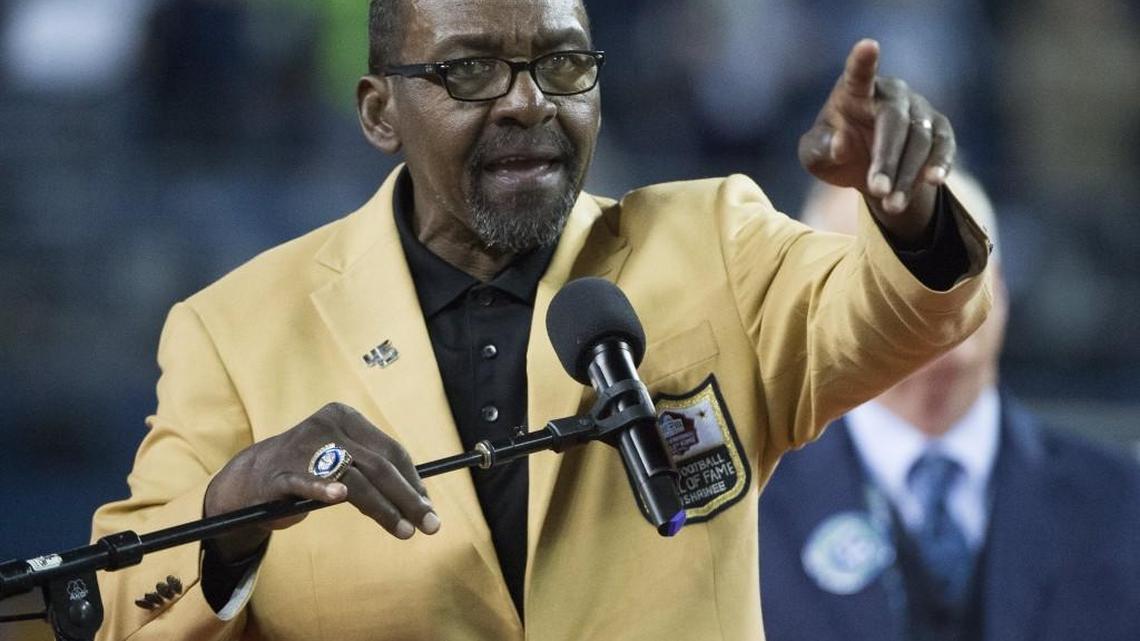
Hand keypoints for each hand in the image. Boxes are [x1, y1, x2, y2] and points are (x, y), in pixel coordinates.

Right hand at [204, 402, 438, 561]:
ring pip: (353, 479)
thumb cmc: (309, 468)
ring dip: (383, 508)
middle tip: (430, 524)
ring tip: (405, 530)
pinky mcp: (282, 474)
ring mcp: (303, 449)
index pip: (390, 450)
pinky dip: (323, 489)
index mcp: (345, 417)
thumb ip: (374, 469)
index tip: (428, 505)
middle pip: (378, 466)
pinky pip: (307, 483)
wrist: (252, 478)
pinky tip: (339, 497)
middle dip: (408, 498)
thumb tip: (420, 496)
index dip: (413, 480)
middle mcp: (326, 427)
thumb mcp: (342, 458)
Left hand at [799, 39, 956, 243]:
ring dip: (908, 174)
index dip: (863, 60)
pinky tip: (934, 182)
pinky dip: (941, 163)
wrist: (864, 168)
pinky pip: (944, 145)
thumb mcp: (816, 155)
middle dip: (887, 159)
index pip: (859, 72)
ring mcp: (919, 109)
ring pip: (921, 139)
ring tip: (892, 204)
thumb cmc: (834, 151)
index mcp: (855, 90)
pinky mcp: (939, 129)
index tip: (867, 46)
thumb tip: (841, 142)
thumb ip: (822, 148)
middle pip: (895, 122)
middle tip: (877, 190)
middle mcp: (892, 94)